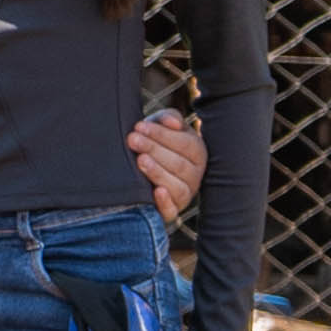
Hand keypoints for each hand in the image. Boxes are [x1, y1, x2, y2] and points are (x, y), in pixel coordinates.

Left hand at [130, 109, 207, 226]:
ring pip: (178, 187)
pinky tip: (156, 191)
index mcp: (197, 152)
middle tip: (133, 140)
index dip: (162, 135)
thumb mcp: (161, 125)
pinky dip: (165, 203)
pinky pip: (172, 211)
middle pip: (180, 165)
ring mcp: (186, 195)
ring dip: (158, 173)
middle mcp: (196, 175)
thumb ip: (167, 118)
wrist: (139, 163)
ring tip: (140, 160)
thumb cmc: (154, 141)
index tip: (139, 127)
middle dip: (155, 150)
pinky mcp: (171, 211)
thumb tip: (174, 124)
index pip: (186, 144)